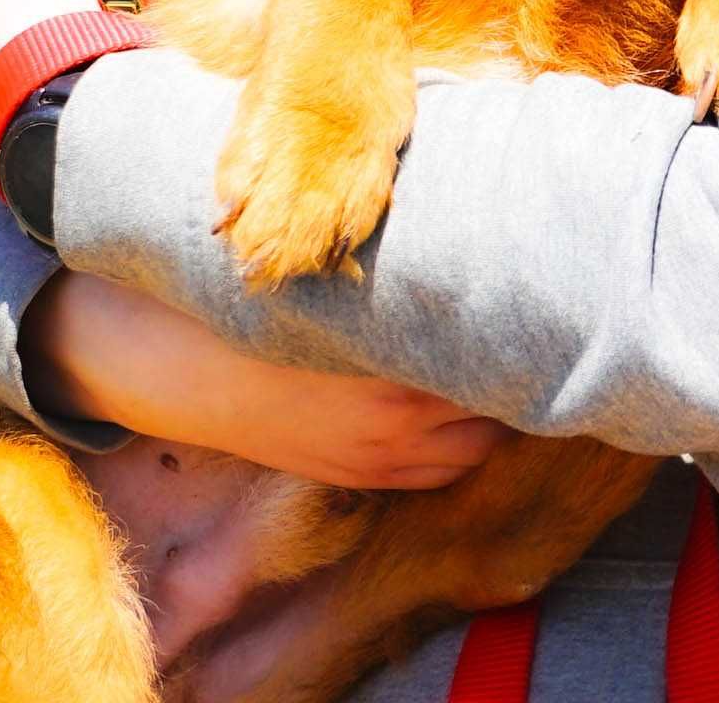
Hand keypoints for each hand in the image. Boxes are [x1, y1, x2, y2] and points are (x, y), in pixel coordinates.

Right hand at [24, 272, 512, 490]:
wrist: (186, 370)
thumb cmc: (261, 309)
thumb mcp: (334, 287)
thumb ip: (397, 281)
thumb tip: (460, 242)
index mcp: (393, 374)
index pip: (487, 362)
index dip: (517, 334)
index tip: (531, 300)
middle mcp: (396, 425)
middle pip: (496, 411)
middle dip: (510, 374)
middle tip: (527, 333)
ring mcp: (379, 458)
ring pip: (477, 449)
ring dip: (494, 413)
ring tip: (499, 367)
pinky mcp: (361, 476)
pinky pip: (441, 473)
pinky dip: (463, 444)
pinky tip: (464, 407)